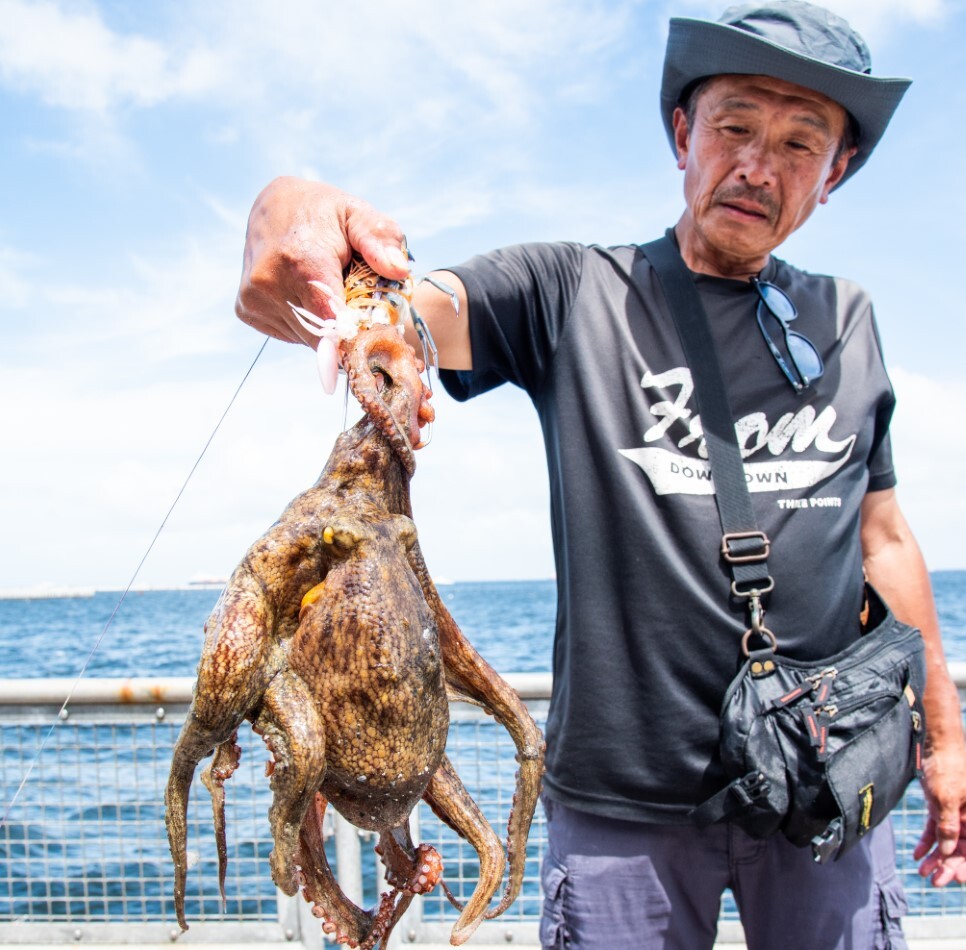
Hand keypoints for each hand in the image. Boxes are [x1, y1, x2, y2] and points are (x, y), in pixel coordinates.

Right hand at [235, 177, 410, 345]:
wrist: (276, 204)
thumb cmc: (327, 213)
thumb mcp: (359, 216)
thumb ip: (380, 241)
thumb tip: (398, 270)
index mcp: (300, 261)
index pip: (333, 324)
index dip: (359, 336)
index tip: (377, 337)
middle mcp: (270, 282)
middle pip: (323, 336)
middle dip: (346, 329)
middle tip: (356, 302)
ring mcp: (254, 297)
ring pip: (307, 339)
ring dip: (325, 326)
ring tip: (326, 291)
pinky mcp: (246, 308)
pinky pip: (289, 334)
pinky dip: (305, 323)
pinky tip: (306, 294)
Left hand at [913, 745, 965, 885]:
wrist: (936, 742)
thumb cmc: (947, 767)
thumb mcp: (947, 798)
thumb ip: (949, 826)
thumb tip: (947, 851)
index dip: (965, 866)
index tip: (954, 880)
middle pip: (961, 849)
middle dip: (948, 866)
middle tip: (934, 882)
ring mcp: (955, 813)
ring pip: (947, 841)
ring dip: (936, 858)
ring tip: (922, 872)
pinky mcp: (941, 806)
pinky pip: (936, 829)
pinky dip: (928, 842)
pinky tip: (917, 854)